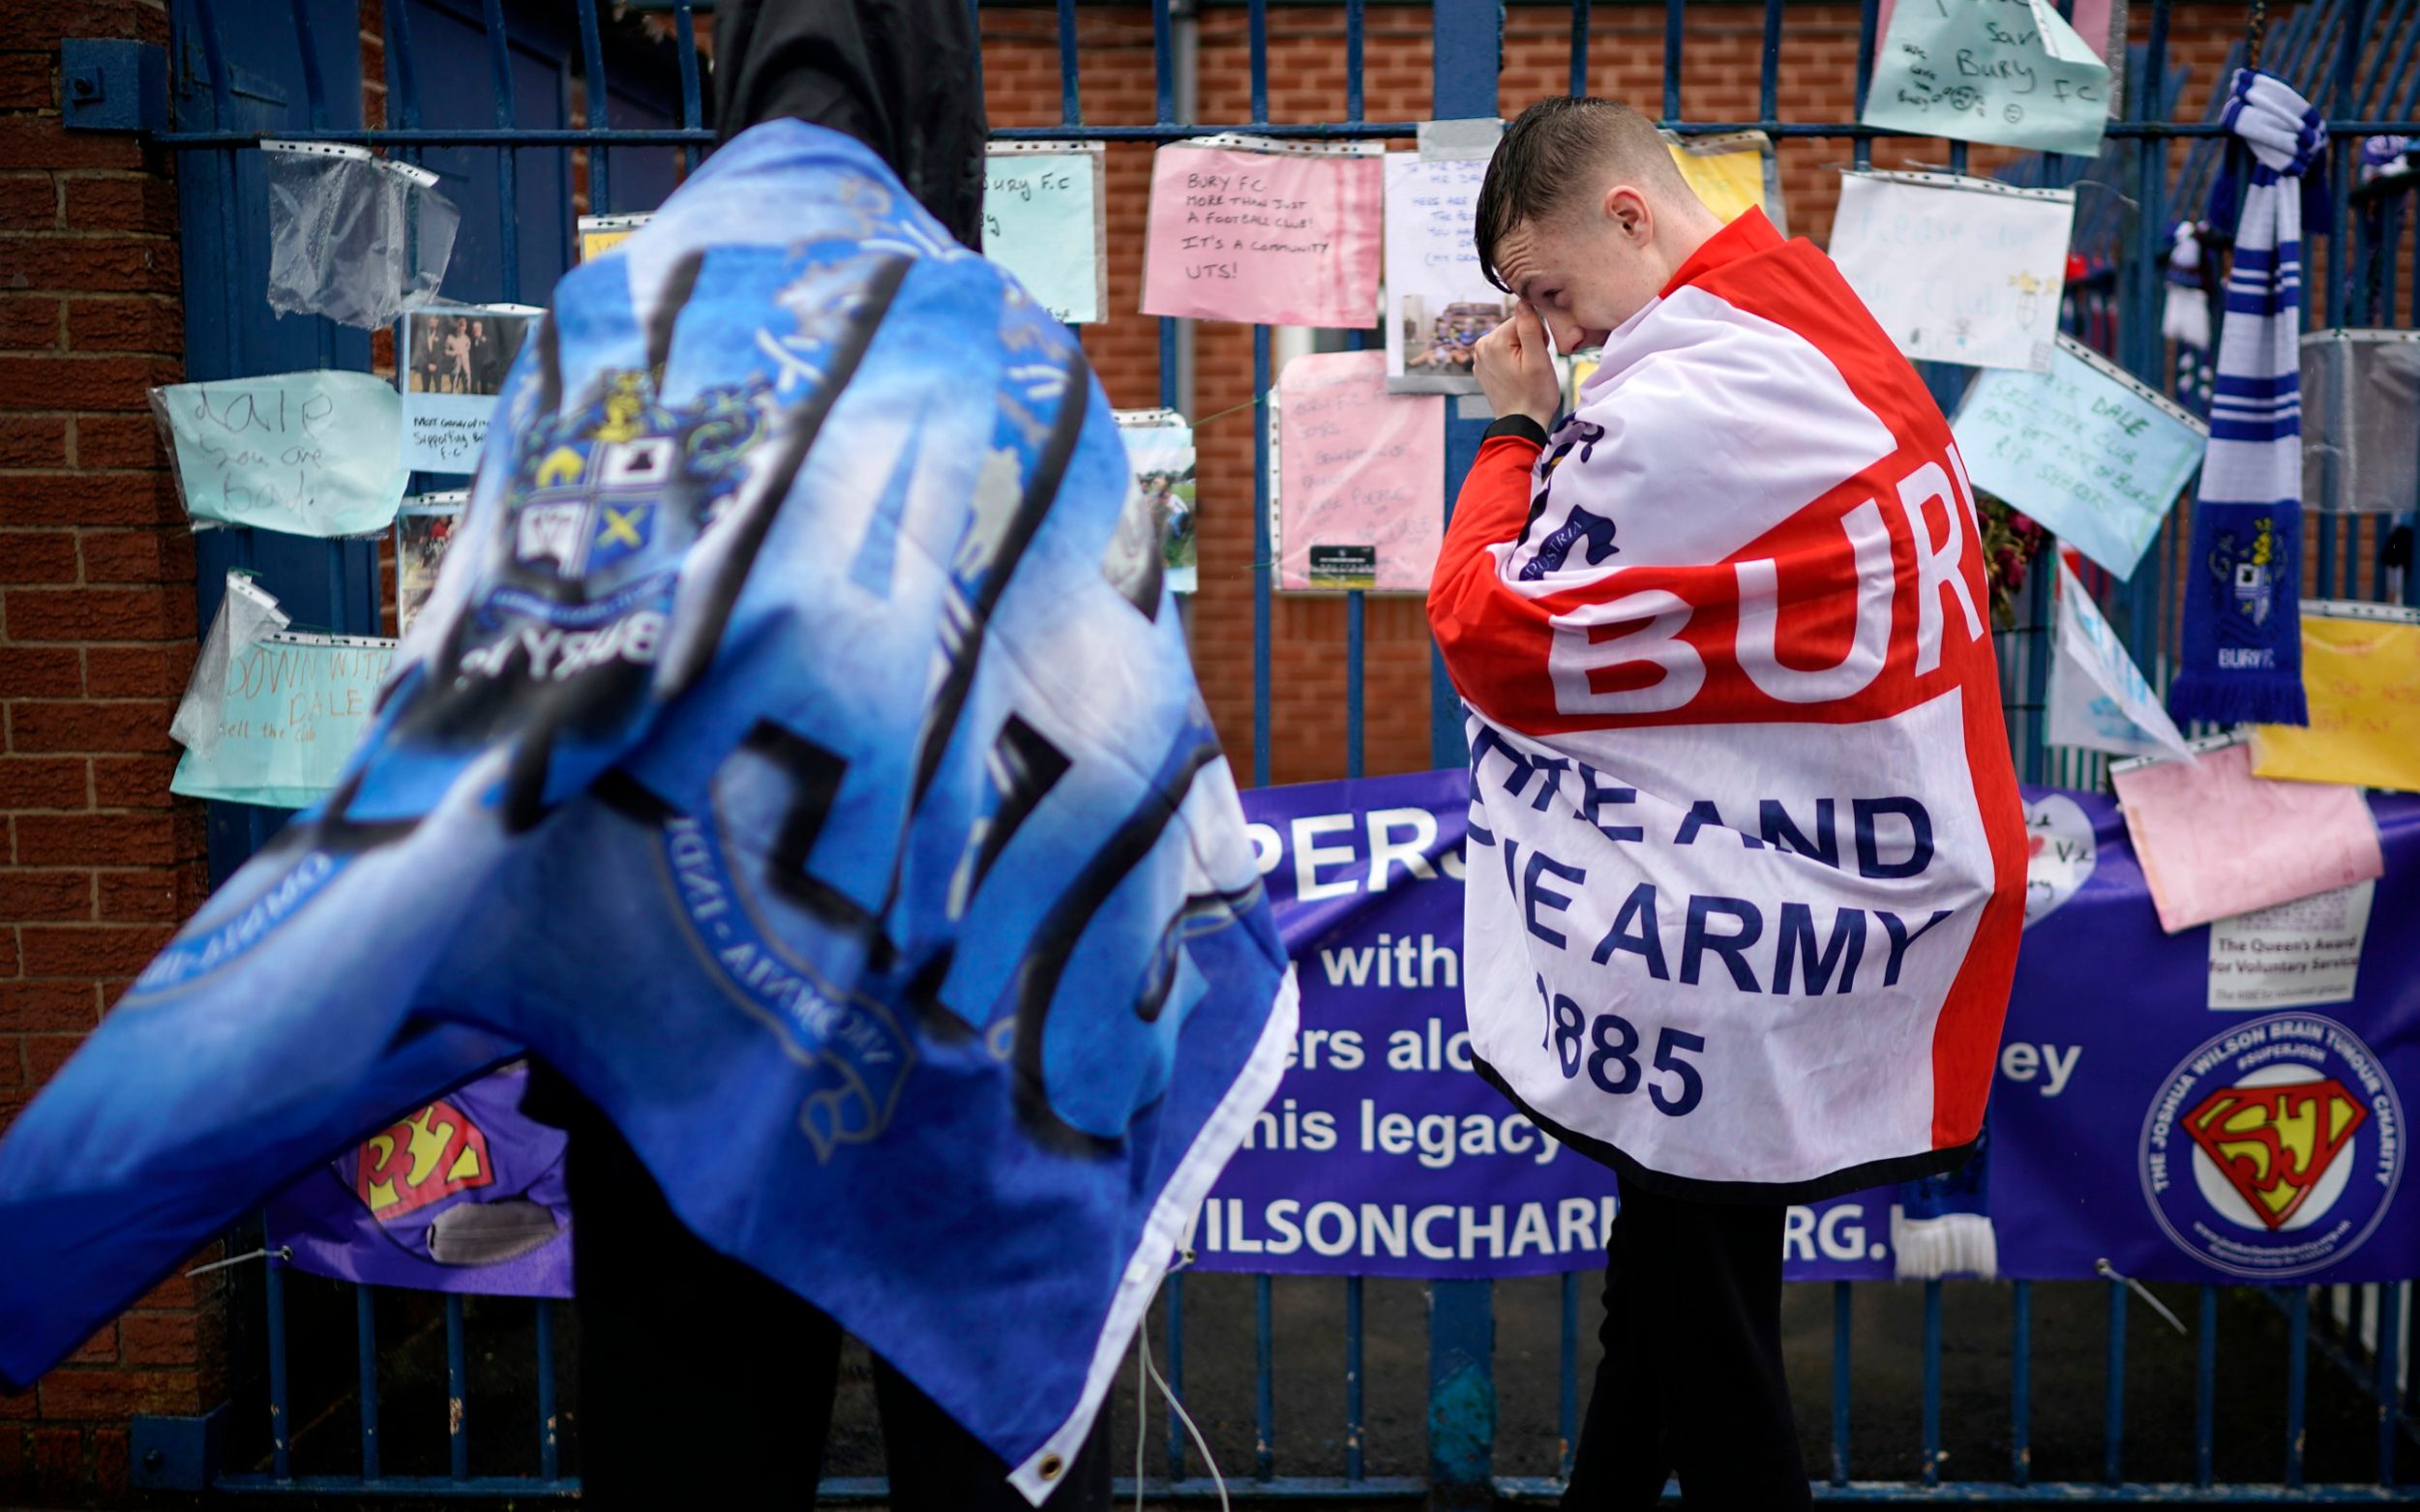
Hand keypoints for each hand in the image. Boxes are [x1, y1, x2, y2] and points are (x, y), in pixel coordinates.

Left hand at [1473, 301, 1561, 429]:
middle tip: (1533, 365)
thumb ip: (1530, 328)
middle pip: (1514, 328)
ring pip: (1509, 339)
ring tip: (1526, 372)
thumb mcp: (1538, 360)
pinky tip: (1517, 376)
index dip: (1538, 334)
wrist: (1521, 424)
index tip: (1539, 354)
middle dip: (1528, 341)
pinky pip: (1502, 352)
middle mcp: (1480, 346)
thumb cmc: (1535, 395)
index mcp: (1493, 341)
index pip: (1523, 318)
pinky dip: (1512, 360)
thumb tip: (1523, 301)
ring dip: (1521, 351)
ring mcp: (1479, 358)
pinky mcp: (1483, 367)